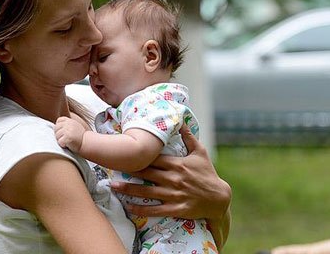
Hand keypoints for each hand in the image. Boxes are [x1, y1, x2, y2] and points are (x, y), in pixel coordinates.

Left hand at [54, 116, 85, 152]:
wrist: (87, 143)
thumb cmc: (79, 137)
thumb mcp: (74, 126)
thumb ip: (66, 124)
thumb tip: (54, 126)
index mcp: (70, 120)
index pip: (58, 121)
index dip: (59, 128)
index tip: (65, 133)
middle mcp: (69, 124)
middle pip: (56, 129)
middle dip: (59, 135)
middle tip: (66, 138)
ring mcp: (68, 130)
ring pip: (57, 136)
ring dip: (61, 140)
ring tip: (68, 141)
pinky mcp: (68, 137)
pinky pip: (60, 142)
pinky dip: (63, 145)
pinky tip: (68, 144)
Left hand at [110, 125, 230, 220]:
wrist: (219, 198)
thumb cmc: (208, 174)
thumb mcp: (200, 152)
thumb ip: (189, 137)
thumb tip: (181, 120)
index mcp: (177, 164)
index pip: (153, 158)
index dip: (137, 155)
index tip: (123, 151)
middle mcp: (173, 179)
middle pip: (146, 173)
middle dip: (127, 171)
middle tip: (110, 167)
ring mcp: (174, 195)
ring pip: (147, 191)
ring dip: (128, 189)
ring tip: (113, 187)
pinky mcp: (176, 209)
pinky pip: (155, 209)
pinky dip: (141, 208)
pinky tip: (129, 207)